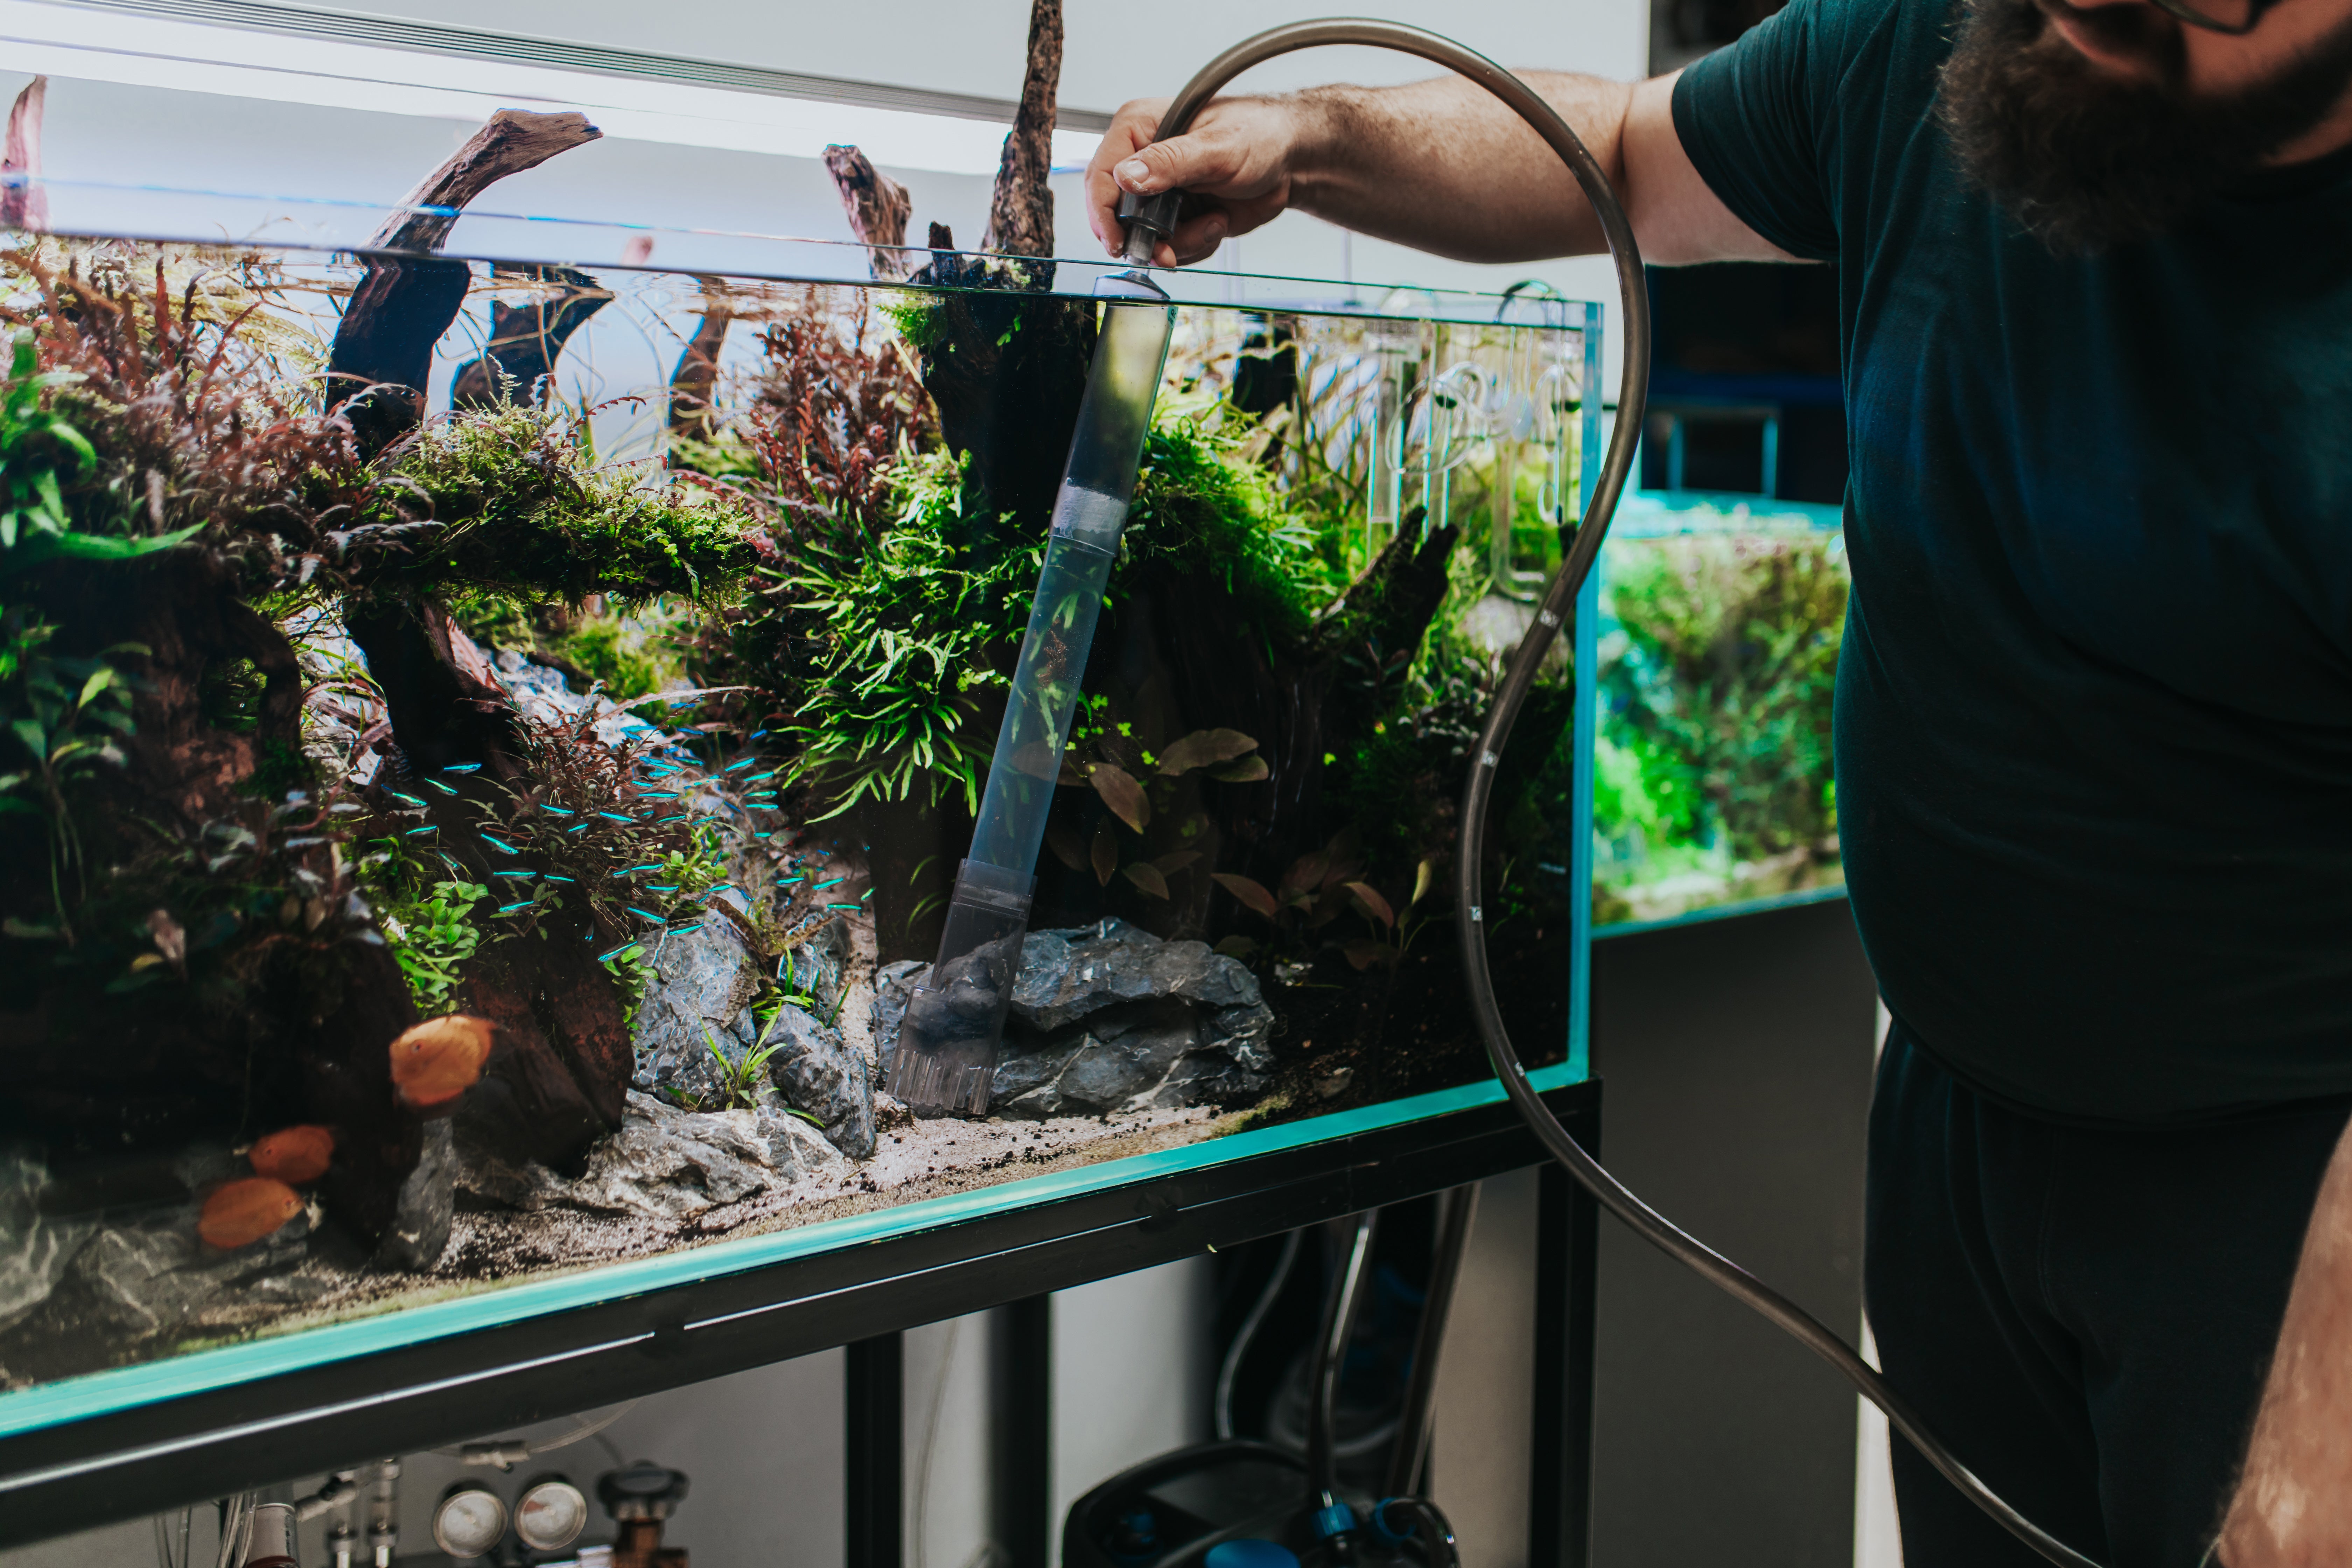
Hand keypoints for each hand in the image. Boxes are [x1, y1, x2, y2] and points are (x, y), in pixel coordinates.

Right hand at [1084, 94, 1311, 265]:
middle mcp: (1144, 161)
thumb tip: (1127, 176)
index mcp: (1140, 129)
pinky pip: (1172, 245)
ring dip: (1181, 242)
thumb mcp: (1216, 147)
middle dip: (1149, 238)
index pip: (1101, 176)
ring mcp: (1160, 191)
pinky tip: (1218, 221)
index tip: (1119, 243)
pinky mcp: (1178, 214)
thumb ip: (1170, 162)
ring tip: (1214, 221)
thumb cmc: (1259, 135)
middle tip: (1171, 249)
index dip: (1104, 215)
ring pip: (1147, 238)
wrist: (1291, 160)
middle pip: (1119, 215)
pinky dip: (1195, 244)